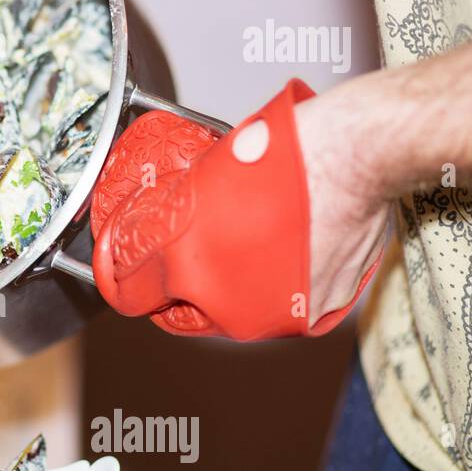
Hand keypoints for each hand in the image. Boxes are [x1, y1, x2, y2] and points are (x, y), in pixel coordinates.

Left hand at [92, 80, 385, 338]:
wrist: (351, 156)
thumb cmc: (280, 157)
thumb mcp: (199, 176)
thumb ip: (167, 215)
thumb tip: (149, 226)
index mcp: (190, 270)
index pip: (132, 294)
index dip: (120, 276)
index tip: (120, 270)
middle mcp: (230, 306)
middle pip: (183, 314)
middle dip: (175, 291)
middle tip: (177, 262)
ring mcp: (276, 315)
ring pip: (234, 313)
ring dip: (227, 288)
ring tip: (235, 247)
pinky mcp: (316, 314)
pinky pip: (283, 305)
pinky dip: (276, 284)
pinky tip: (278, 251)